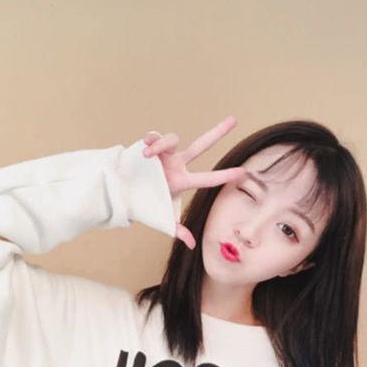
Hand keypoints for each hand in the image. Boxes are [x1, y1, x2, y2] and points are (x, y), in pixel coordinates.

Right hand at [142, 116, 246, 249]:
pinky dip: (151, 140)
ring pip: (173, 140)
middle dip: (217, 132)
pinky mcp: (150, 146)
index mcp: (183, 181)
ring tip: (148, 155)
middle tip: (234, 120)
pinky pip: (154, 137)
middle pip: (201, 145)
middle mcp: (177, 164)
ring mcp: (165, 154)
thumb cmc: (146, 206)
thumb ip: (179, 230)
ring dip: (161, 145)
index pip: (209, 178)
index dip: (225, 175)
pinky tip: (144, 148)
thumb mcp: (164, 219)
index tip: (243, 172)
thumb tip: (192, 246)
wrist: (123, 196)